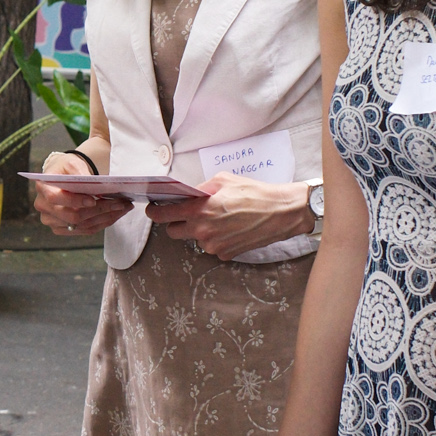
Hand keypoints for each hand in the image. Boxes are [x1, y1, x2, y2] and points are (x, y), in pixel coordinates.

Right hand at [33, 149, 129, 236]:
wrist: (62, 177)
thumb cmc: (66, 168)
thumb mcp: (72, 163)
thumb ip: (79, 172)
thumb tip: (93, 185)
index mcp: (42, 188)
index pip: (55, 199)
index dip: (74, 201)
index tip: (94, 199)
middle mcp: (44, 208)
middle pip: (72, 215)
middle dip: (99, 210)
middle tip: (121, 202)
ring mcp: (52, 221)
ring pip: (82, 224)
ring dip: (106, 217)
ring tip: (124, 207)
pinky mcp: (62, 229)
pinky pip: (85, 229)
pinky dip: (103, 222)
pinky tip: (116, 214)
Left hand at [145, 176, 312, 257]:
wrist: (282, 213)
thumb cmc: (255, 193)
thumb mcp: (223, 180)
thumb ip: (200, 189)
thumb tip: (186, 194)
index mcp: (199, 211)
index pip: (164, 216)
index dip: (155, 212)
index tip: (153, 210)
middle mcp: (203, 231)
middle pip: (173, 232)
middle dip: (176, 222)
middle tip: (189, 213)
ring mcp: (214, 245)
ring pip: (195, 239)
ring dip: (200, 230)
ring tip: (221, 218)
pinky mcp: (225, 254)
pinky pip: (212, 246)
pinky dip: (216, 238)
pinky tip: (230, 228)